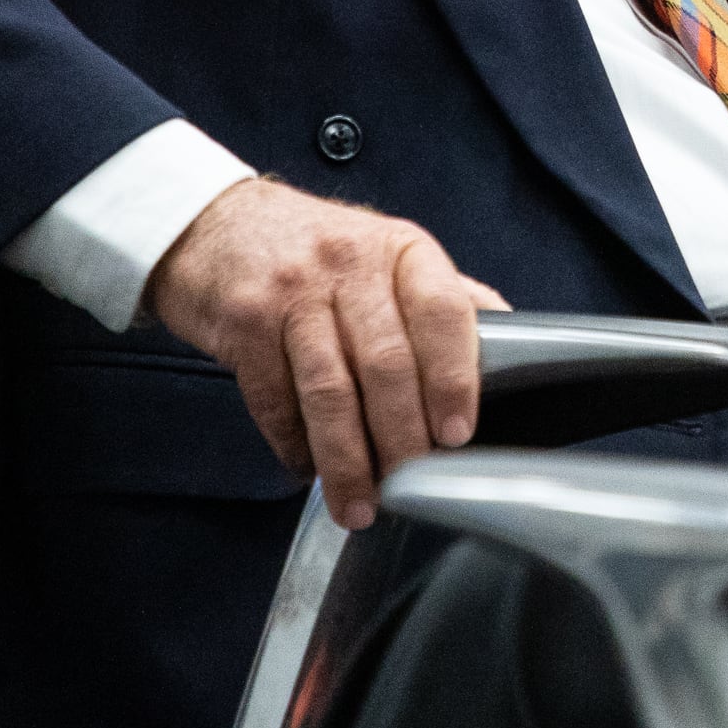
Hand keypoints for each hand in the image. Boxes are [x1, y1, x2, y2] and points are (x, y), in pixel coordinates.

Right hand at [146, 176, 509, 528]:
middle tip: (411, 485)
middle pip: (386, 363)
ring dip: (347, 460)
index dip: (454, 377)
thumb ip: (440, 297)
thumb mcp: (387, 252)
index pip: (442, 312)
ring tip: (360, 504)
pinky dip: (294, 445)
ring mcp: (292, 291)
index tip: (458, 433)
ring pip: (330, 390)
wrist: (213, 223)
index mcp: (401, 249)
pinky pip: (275, 399)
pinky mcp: (244, 322)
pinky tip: (309, 469)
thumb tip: (514, 342)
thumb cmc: (315, 248)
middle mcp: (349, 263)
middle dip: (402, 437)